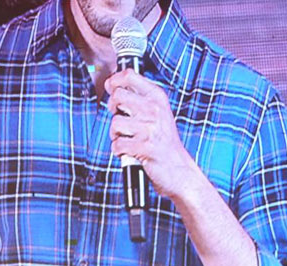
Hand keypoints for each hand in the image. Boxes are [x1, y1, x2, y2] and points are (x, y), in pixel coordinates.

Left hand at [105, 68, 198, 201]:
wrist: (177, 168)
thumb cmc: (163, 141)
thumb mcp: (157, 112)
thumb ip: (139, 97)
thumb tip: (113, 85)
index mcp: (157, 97)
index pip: (129, 76)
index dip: (113, 80)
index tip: (110, 87)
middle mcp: (154, 109)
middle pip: (117, 96)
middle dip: (112, 109)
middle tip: (121, 118)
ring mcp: (149, 128)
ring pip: (115, 122)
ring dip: (116, 134)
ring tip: (128, 139)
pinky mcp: (144, 146)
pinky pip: (117, 144)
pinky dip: (119, 151)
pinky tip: (129, 151)